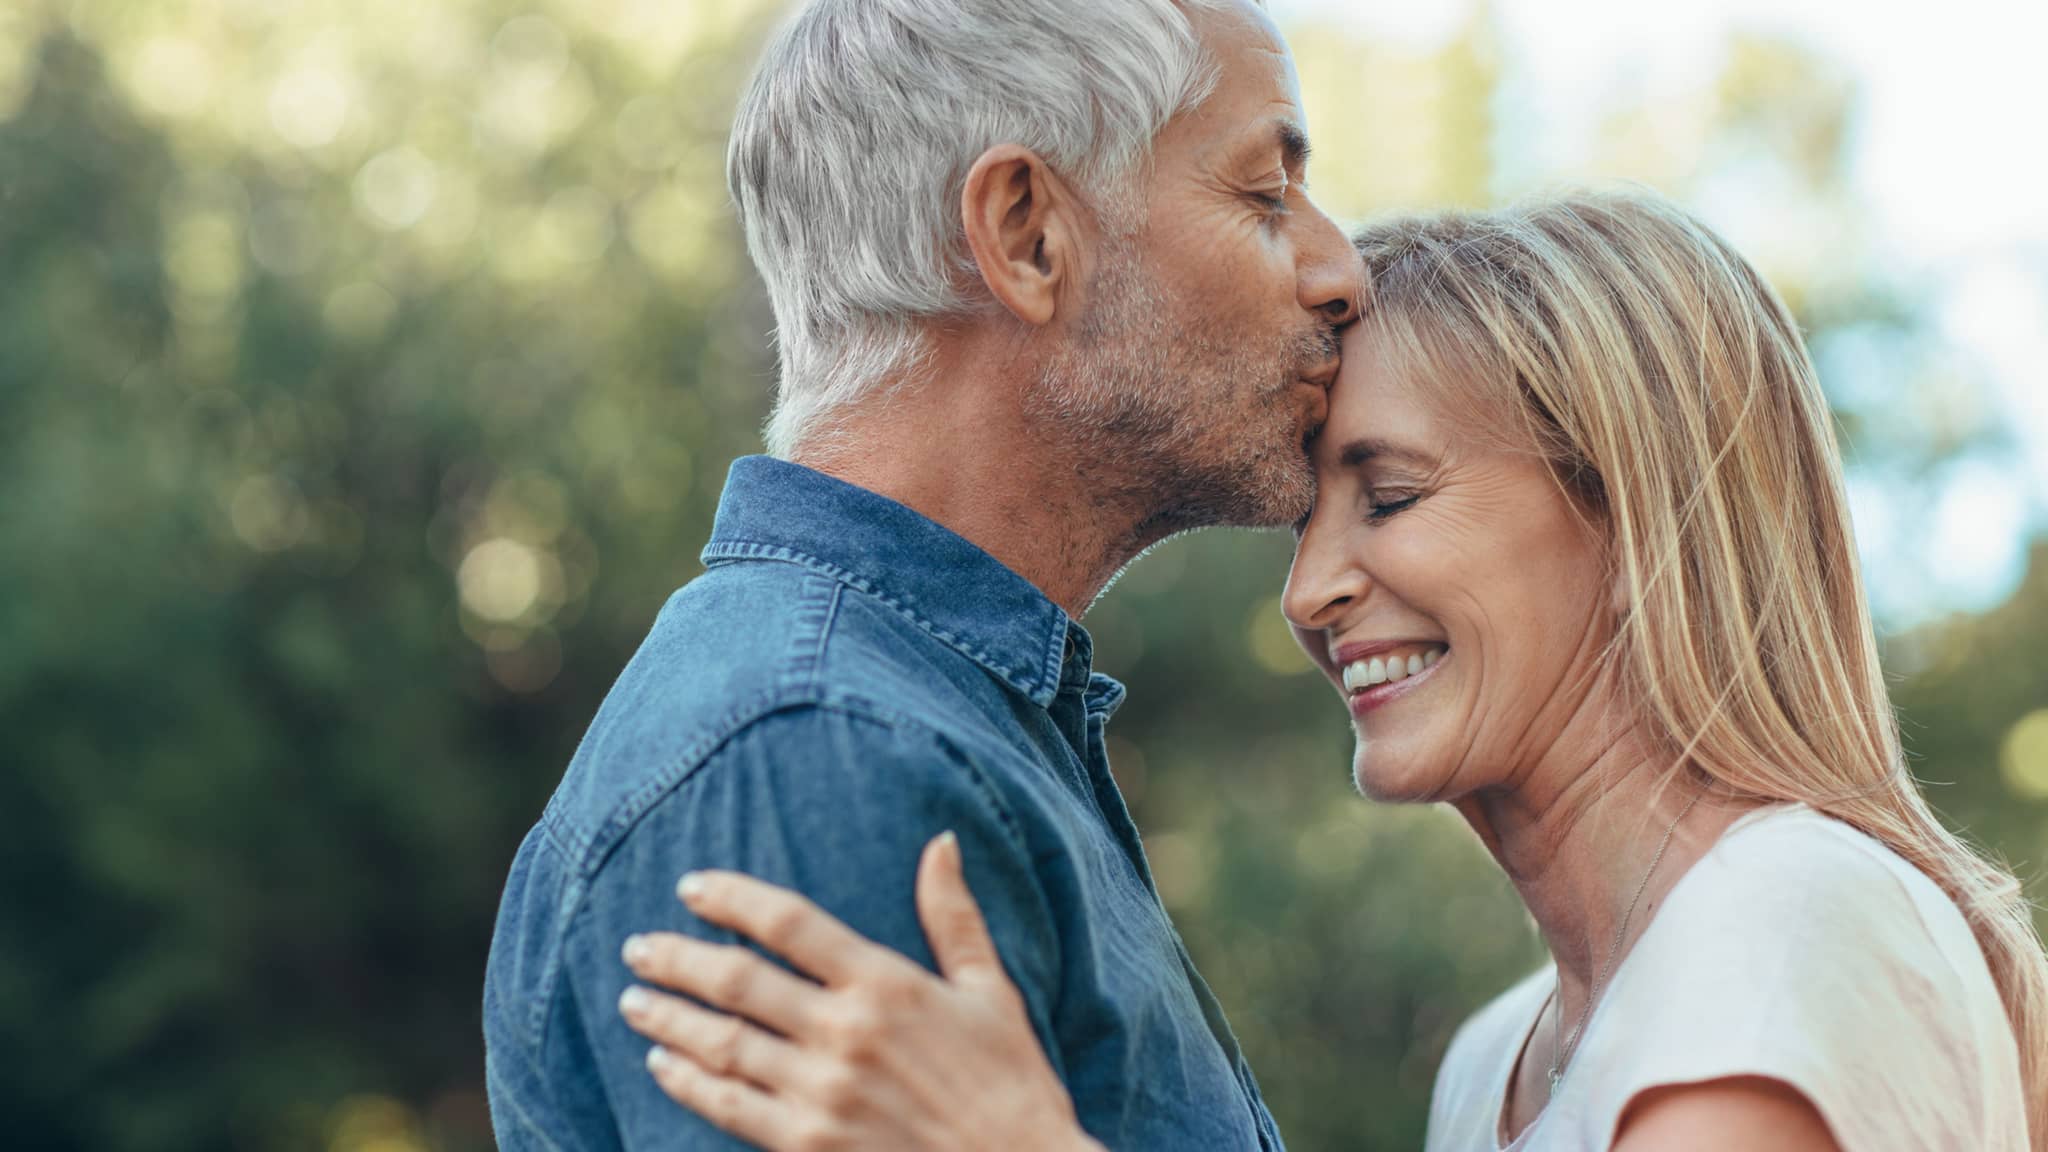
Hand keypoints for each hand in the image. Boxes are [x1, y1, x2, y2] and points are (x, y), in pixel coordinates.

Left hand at [617, 831, 1103, 1151]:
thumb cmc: (1011, 1083)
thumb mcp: (992, 991)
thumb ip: (953, 916)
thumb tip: (942, 842)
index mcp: (887, 983)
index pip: (788, 923)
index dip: (732, 899)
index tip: (691, 887)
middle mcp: (846, 1032)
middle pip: (737, 982)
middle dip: (677, 960)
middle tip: (639, 948)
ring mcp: (823, 1092)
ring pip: (723, 1044)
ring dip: (669, 1020)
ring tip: (635, 1002)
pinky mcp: (810, 1143)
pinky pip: (730, 1108)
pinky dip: (690, 1083)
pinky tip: (664, 1065)